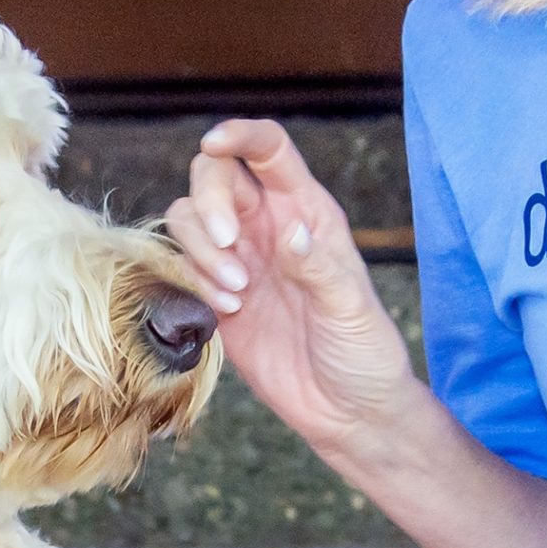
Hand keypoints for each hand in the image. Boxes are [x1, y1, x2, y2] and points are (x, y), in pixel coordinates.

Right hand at [165, 119, 417, 459]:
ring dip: (200, 249)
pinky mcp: (216, 297)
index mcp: (308, 213)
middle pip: (215, 176)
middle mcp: (268, 226)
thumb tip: (289, 232)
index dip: (239, 135)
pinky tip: (227, 311)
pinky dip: (192, 279)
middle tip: (229, 246)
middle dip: (209, 201)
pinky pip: (182, 266)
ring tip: (237, 294)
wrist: (348, 412)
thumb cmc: (364, 354)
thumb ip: (320, 269)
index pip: (269, 151)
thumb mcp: (350, 309)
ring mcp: (239, 260)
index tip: (214, 143)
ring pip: (189, 219)